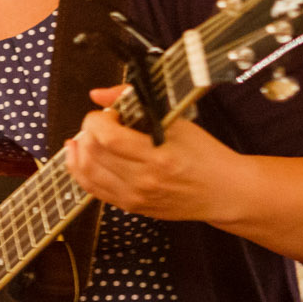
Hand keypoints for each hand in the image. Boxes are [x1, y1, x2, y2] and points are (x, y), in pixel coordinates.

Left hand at [61, 85, 250, 221]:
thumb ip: (136, 102)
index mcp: (158, 157)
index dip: (98, 119)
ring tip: (86, 136)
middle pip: (93, 153)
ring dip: (79, 150)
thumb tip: (100, 94)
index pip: (107, 137)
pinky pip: (92, 189)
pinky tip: (81, 155)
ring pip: (86, 173)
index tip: (110, 113)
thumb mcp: (177, 121)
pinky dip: (80, 170)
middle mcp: (143, 181)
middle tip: (101, 122)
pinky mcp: (131, 207)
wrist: (223, 191)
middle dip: (88, 131)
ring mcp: (135, 197)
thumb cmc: (205, 155)